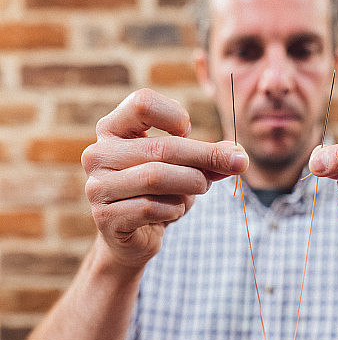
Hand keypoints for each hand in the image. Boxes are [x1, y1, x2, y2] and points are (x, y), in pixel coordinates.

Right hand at [81, 89, 248, 270]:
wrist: (133, 237)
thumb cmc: (159, 193)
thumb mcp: (185, 168)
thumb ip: (208, 158)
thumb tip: (238, 156)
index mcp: (112, 129)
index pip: (143, 103)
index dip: (176, 116)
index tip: (188, 132)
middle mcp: (97, 153)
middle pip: (161, 147)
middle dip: (205, 157)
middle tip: (236, 164)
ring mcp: (98, 186)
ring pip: (156, 177)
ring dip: (191, 184)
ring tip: (200, 188)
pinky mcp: (105, 217)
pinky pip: (151, 207)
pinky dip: (173, 210)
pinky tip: (173, 212)